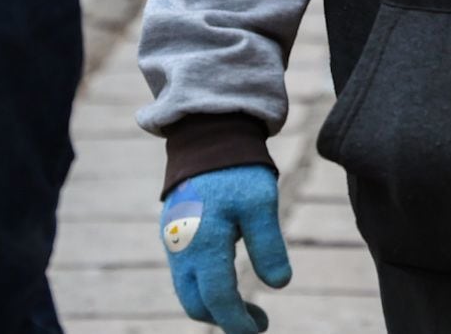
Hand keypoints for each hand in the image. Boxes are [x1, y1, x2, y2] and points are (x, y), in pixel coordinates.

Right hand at [160, 165, 289, 331]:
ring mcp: (172, 240)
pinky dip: (203, 284)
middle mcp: (181, 247)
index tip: (260, 329)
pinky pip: (183, 271)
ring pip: (186, 289)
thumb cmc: (237, 169)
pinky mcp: (172, 232)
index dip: (238, 322)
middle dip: (224, 319)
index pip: (218, 300)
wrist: (206, 136)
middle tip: (255, 320)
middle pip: (195, 303)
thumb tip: (278, 284)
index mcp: (203, 242)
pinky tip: (226, 275)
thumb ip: (268, 245)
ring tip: (243, 303)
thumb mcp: (261, 204)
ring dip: (213, 303)